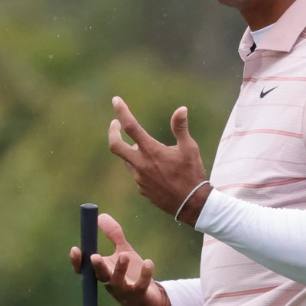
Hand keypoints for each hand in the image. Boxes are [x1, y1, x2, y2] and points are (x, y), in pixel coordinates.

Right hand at [69, 213, 170, 305]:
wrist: (149, 297)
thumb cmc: (132, 273)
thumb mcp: (123, 250)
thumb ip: (113, 234)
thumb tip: (101, 216)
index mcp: (102, 272)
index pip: (84, 269)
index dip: (77, 261)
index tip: (75, 249)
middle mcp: (109, 282)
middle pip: (99, 276)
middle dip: (96, 267)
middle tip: (94, 256)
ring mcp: (124, 290)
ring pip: (117, 282)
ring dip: (120, 269)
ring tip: (124, 255)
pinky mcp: (139, 294)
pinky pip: (141, 284)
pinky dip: (145, 274)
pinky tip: (148, 263)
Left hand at [108, 97, 211, 226]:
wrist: (191, 204)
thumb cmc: (192, 174)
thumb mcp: (190, 148)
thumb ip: (180, 128)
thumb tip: (181, 109)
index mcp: (151, 151)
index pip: (130, 127)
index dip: (122, 111)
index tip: (116, 100)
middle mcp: (140, 164)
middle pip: (115, 145)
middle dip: (112, 132)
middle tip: (114, 123)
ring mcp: (139, 178)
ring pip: (128, 160)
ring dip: (132, 151)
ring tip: (144, 147)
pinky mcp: (141, 189)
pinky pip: (137, 174)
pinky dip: (141, 166)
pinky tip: (156, 169)